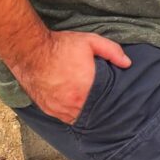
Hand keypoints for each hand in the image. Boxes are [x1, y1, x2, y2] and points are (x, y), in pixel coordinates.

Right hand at [11, 30, 130, 123]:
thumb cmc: (62, 46)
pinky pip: (64, 118)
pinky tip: (76, 105)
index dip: (111, 101)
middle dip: (99, 108)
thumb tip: (127, 63)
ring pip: (78, 118)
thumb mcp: (91, 42)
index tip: (117, 99)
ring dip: (85, 112)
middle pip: (93, 112)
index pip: (105, 103)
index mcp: (86, 88)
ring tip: (92, 104)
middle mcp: (73, 103)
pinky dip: (72, 113)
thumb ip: (112, 51)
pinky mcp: (48, 109)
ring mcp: (59, 109)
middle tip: (105, 102)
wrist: (31, 51)